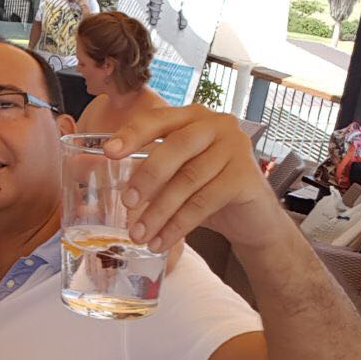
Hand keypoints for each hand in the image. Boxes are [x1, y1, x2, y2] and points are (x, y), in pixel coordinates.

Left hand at [104, 106, 282, 253]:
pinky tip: (161, 242)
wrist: (251, 219)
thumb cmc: (206, 192)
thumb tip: (111, 186)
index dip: (132, 134)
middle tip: (126, 203)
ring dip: (159, 211)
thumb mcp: (176, 177)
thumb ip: (152, 172)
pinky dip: (178, 225)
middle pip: (175, 147)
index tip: (109, 152)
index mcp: (193, 117)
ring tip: (139, 235)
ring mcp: (236, 147)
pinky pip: (204, 201)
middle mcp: (217, 125)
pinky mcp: (246, 175)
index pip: (158, 119)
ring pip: (188, 179)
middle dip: (146, 177)